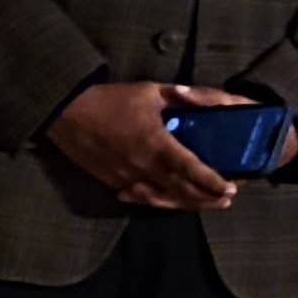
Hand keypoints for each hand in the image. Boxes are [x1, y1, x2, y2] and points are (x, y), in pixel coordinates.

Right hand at [47, 81, 244, 209]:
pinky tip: (170, 201)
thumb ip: (181, 98)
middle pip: (181, 191)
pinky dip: (157, 200)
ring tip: (203, 205)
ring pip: (161, 198)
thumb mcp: (150, 92)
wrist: (66, 111)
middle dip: (206, 199)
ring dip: (184, 204)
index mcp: (157, 144)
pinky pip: (140, 196)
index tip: (231, 188)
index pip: (192, 169)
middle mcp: (144, 166)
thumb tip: (204, 101)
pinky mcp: (111, 181)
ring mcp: (126, 177)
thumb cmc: (110, 99)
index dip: (213, 181)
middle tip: (226, 201)